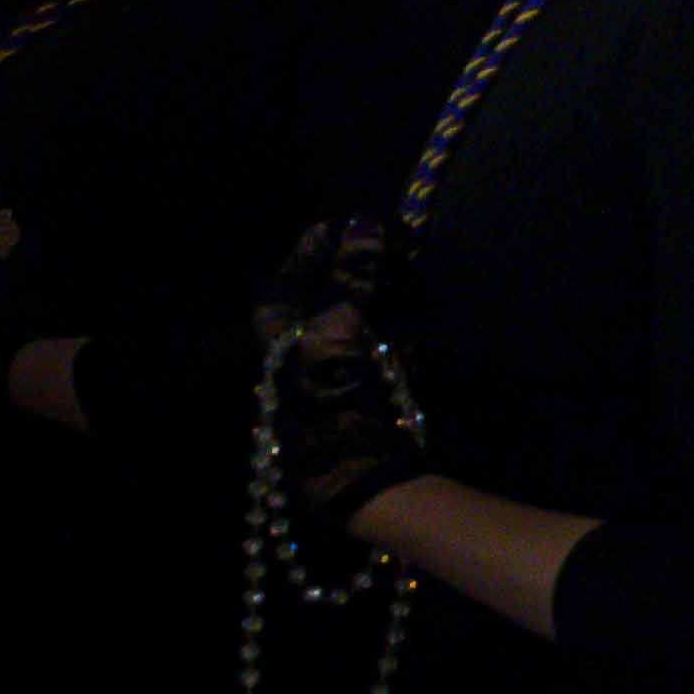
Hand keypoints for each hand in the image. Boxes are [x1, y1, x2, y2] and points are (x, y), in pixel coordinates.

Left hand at [252, 221, 426, 543]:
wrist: (360, 472)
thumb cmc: (334, 392)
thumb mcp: (339, 324)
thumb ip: (351, 274)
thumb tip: (363, 222)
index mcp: (278, 336)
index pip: (288, 280)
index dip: (312, 251)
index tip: (340, 223)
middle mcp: (297, 354)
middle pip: (321, 300)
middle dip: (351, 271)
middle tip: (383, 243)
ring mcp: (329, 376)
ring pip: (351, 322)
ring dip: (379, 296)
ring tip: (406, 271)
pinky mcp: (361, 395)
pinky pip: (375, 347)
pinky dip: (395, 326)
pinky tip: (415, 314)